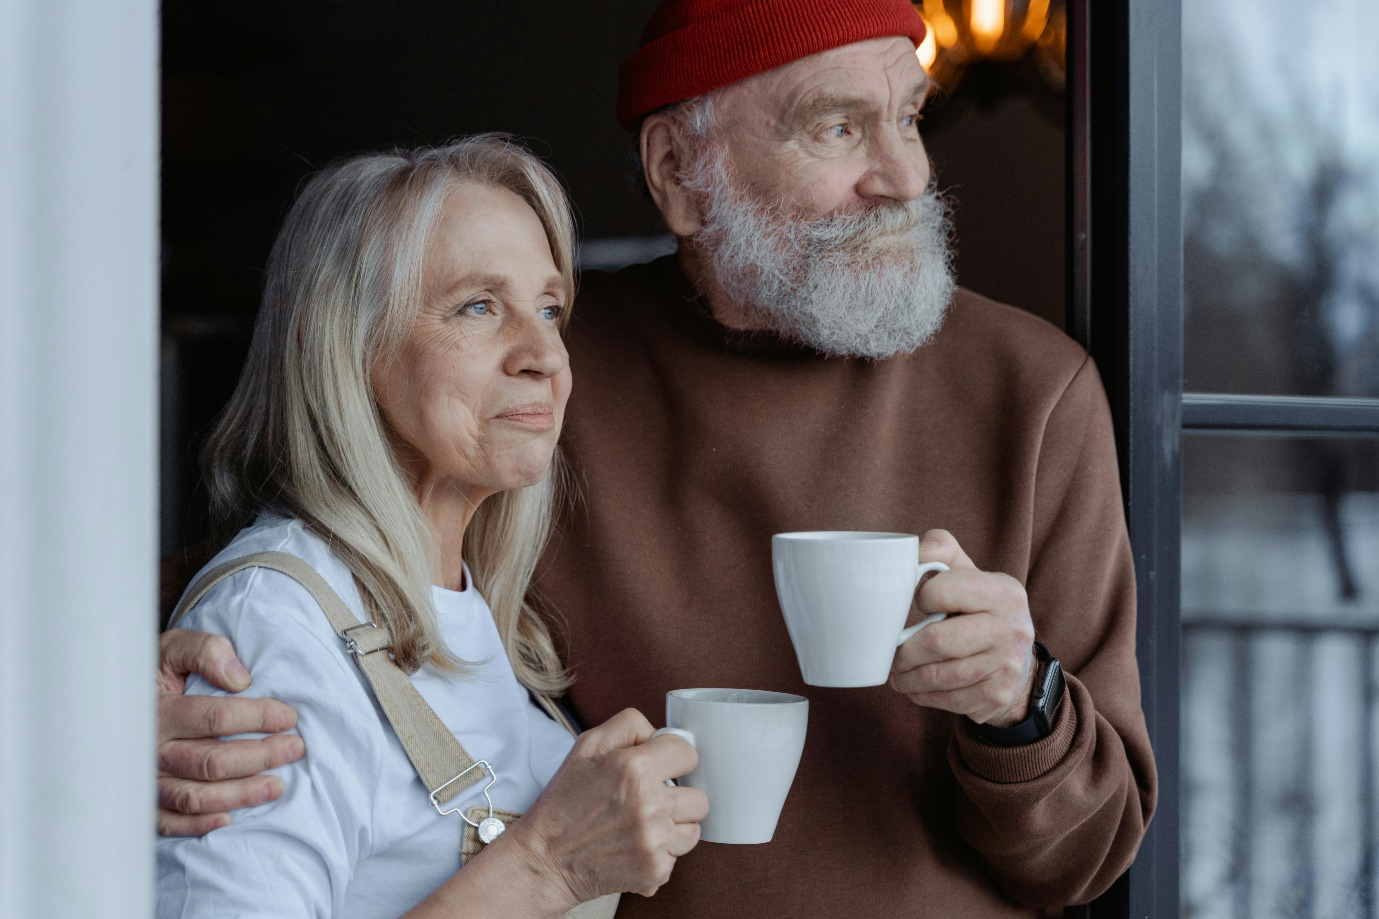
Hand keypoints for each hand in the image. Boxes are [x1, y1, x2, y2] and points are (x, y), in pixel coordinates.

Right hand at [157, 628, 303, 835]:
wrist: (105, 699)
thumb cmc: (153, 674)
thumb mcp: (174, 649)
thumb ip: (206, 652)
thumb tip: (240, 679)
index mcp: (158, 710)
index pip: (216, 717)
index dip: (258, 717)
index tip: (289, 717)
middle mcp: (149, 750)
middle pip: (211, 761)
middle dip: (260, 756)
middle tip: (295, 748)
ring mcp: (144, 780)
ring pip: (195, 796)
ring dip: (240, 794)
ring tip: (277, 786)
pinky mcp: (142, 801)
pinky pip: (167, 822)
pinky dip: (197, 825)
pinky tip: (229, 819)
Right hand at [501, 708, 707, 908]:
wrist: (546, 859)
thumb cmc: (565, 800)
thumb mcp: (587, 746)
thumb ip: (629, 725)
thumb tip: (660, 734)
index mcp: (636, 768)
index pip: (689, 754)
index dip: (672, 759)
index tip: (659, 768)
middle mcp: (651, 805)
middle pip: (699, 797)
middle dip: (677, 797)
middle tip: (648, 800)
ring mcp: (655, 841)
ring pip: (694, 829)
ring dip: (674, 827)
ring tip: (641, 825)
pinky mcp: (656, 870)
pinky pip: (677, 856)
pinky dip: (660, 854)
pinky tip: (634, 848)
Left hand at [889, 529, 1035, 726]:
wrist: (1016, 659)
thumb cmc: (978, 608)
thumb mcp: (968, 572)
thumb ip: (940, 550)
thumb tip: (910, 552)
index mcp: (1004, 592)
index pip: (943, 591)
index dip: (921, 596)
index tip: (917, 602)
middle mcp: (1012, 629)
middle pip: (937, 641)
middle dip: (904, 650)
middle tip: (892, 652)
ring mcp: (1007, 666)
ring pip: (938, 676)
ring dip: (907, 677)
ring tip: (897, 672)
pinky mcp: (997, 696)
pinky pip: (948, 700)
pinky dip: (923, 696)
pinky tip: (916, 688)